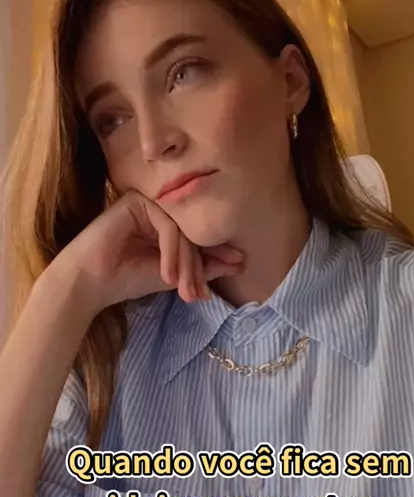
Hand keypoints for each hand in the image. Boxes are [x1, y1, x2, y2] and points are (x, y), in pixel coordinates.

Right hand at [50, 190, 243, 315]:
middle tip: (198, 295)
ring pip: (182, 232)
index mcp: (168, 224)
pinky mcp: (137, 201)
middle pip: (192, 235)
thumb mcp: (174, 276)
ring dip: (186, 265)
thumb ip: (204, 268)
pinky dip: (171, 252)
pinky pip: (167, 226)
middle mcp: (159, 209)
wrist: (90, 283)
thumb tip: (241, 262)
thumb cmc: (127, 280)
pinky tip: (166, 275)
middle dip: (198, 268)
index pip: (198, 238)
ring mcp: (148, 203)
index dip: (213, 260)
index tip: (223, 281)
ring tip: (184, 291)